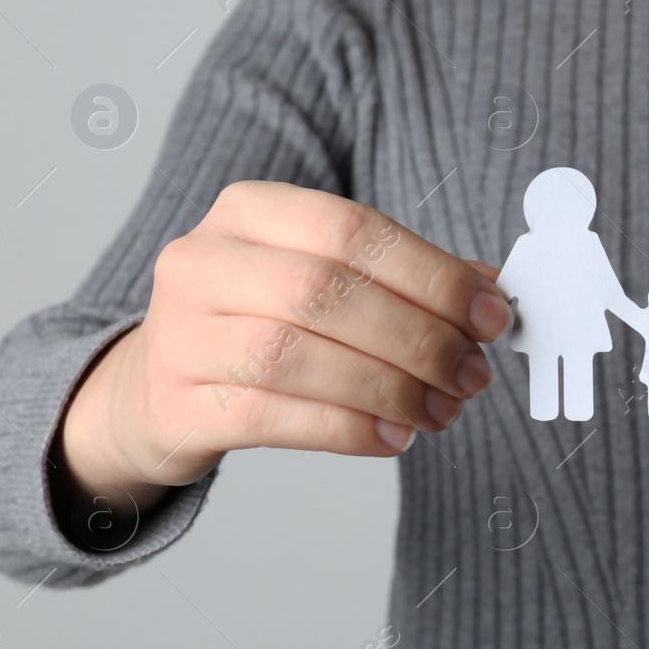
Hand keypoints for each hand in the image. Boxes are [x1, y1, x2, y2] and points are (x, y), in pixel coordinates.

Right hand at [57, 182, 512, 508]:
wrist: (155, 388)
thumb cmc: (259, 323)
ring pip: (294, 355)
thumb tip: (493, 291)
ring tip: (441, 410)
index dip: (433, 274)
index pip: (352, 228)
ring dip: (388, 388)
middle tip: (471, 373)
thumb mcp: (322, 279)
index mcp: (250, 211)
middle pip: (325, 292)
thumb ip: (405, 279)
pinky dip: (346, 430)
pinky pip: (271, 417)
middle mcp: (203, 261)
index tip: (492, 315)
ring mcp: (180, 333)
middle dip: (417, 337)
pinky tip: (394, 437)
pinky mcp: (175, 403)